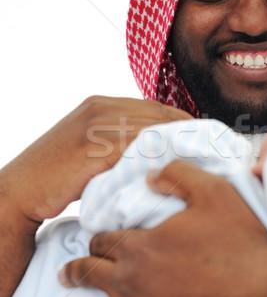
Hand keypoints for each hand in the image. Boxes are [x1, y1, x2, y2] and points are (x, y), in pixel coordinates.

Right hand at [1, 96, 190, 222]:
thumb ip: (121, 143)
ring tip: (206, 162)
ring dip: (181, 145)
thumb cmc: (56, 177)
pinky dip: (161, 156)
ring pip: (153, 129)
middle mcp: (100, 107)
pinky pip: (137, 147)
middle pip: (160, 115)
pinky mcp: (93, 145)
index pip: (155, 108)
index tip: (206, 140)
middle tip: (216, 151)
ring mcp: (96, 124)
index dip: (184, 124)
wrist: (18, 192)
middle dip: (191, 132)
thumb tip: (158, 154)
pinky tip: (179, 169)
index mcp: (101, 104)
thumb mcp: (90, 150)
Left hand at [32, 160, 266, 296]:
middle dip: (73, 272)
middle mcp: (129, 280)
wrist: (262, 293)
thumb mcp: (212, 192)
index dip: (100, 239)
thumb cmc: (239, 241)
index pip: (105, 240)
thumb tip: (149, 173)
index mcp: (140, 245)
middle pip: (87, 275)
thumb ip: (177, 174)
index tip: (99, 241)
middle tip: (64, 275)